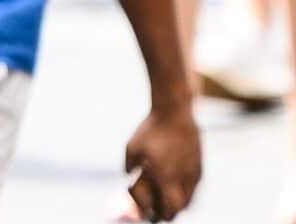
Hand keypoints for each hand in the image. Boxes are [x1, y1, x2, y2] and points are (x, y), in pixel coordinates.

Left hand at [124, 104, 200, 220]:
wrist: (174, 112)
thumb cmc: (150, 129)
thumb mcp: (131, 146)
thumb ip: (127, 165)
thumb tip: (127, 176)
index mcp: (165, 176)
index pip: (169, 207)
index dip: (161, 214)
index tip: (152, 215)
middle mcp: (183, 177)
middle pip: (181, 207)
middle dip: (171, 212)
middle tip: (160, 210)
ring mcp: (194, 172)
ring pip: (191, 198)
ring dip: (180, 203)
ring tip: (168, 199)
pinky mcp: (199, 165)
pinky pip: (195, 186)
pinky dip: (186, 191)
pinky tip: (177, 186)